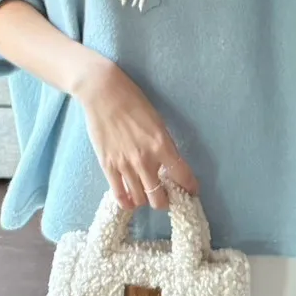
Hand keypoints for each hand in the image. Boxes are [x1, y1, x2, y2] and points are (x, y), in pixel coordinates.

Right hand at [72, 57, 197, 210]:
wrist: (103, 92)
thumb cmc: (132, 100)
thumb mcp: (157, 121)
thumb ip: (163, 145)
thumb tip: (167, 165)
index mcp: (161, 145)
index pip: (182, 176)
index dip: (190, 187)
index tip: (192, 190)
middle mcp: (145, 160)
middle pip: (159, 198)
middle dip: (165, 199)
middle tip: (165, 194)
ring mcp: (125, 165)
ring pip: (140, 200)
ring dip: (146, 200)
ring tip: (147, 193)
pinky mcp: (108, 166)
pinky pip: (119, 195)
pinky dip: (127, 202)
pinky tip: (131, 201)